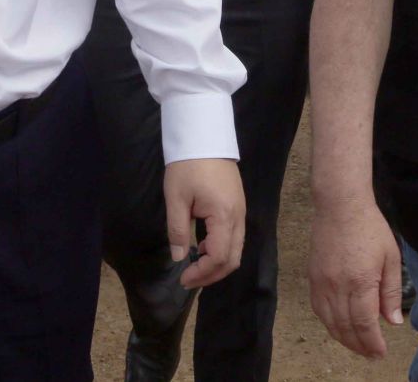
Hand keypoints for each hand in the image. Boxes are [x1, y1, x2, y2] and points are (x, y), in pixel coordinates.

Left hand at [163, 158, 244, 288]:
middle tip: (188, 280)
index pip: (219, 257)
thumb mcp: (176, 198)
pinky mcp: (238, 207)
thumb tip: (179, 258)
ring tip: (194, 267)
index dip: (202, 273)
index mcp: (224, 215)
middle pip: (233, 259)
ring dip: (217, 264)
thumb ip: (177, 231)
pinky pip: (235, 238)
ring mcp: (241, 212)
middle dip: (212, 275)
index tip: (183, 278)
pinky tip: (201, 246)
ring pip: (236, 250)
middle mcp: (238, 217)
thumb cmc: (188, 167)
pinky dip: (221, 249)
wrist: (205, 137)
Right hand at [309, 193, 405, 358]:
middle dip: (360, 346)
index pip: (365, 324)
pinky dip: (329, 324)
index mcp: (361, 282)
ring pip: (330, 323)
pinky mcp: (312, 278)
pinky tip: (339, 327)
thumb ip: (390, 292)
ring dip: (344, 339)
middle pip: (346, 328)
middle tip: (371, 354)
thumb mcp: (391, 257)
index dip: (373, 343)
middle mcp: (338, 287)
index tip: (381, 353)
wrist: (340, 206)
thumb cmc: (370, 228)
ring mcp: (322, 284)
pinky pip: (318, 310)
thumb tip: (393, 321)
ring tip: (357, 346)